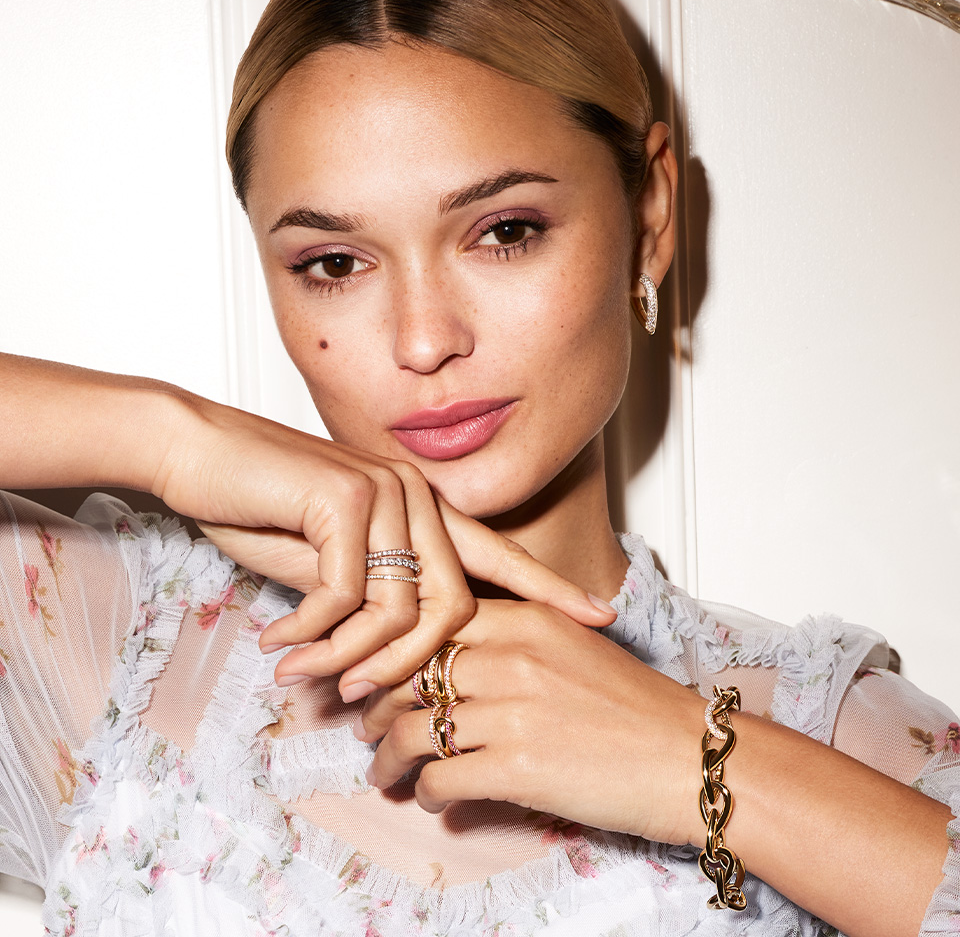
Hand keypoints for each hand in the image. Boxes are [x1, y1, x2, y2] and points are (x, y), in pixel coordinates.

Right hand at [152, 393, 613, 693]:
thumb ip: (369, 594)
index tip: (602, 617)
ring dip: (346, 658)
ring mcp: (385, 490)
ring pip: (398, 609)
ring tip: (300, 670)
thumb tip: (392, 653)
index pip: (500, 555)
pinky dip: (310, 632)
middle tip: (352, 699)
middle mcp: (416, 496)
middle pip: (451, 607)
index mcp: (423, 510)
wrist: (199, 454)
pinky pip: (344, 595)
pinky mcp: (346, 494)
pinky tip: (278, 639)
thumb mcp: (327, 560)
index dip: (551, 589)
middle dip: (405, 669)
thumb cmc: (262, 507)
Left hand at [358, 598, 706, 844]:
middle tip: (366, 724)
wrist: (688, 757)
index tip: (374, 674)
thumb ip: (514, 640)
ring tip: (384, 770)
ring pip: (411, 729)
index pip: (430, 622)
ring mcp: (512, 710)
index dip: (391, 651)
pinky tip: (432, 799)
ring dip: (388, 756)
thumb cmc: (635, 706)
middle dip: (376, 704)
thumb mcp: (574, 645)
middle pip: (408, 674)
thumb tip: (456, 664)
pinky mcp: (516, 766)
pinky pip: (440, 778)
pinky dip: (426, 793)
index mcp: (527, 618)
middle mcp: (512, 656)